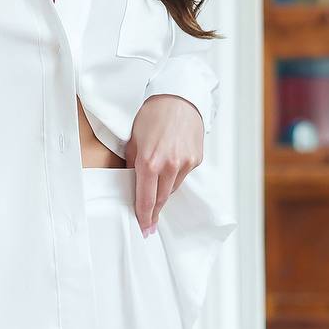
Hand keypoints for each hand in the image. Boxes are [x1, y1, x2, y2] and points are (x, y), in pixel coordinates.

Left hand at [127, 93, 204, 235]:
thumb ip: (133, 165)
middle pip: (161, 199)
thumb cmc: (152, 116)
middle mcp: (169, 166)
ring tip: (156, 193)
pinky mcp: (196, 160)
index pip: (146, 199)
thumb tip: (132, 184)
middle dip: (154, 212)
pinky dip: (175, 177)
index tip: (144, 228)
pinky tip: (170, 168)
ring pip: (172, 189)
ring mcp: (185, 164)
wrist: (178, 100)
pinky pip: (183, 177)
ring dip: (164, 193)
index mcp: (149, 162)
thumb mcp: (134, 140)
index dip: (144, 217)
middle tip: (149, 224)